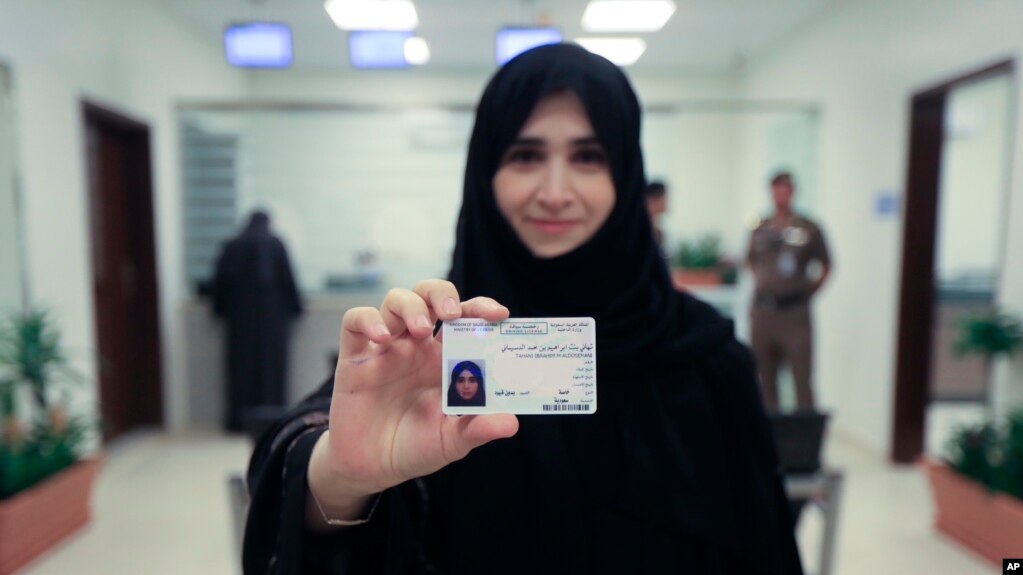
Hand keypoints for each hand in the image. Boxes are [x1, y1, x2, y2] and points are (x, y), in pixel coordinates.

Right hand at [307, 280, 517, 521]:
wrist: (371, 469)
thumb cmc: (414, 448)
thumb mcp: (451, 442)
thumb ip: (477, 429)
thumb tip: (511, 423)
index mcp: (446, 358)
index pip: (466, 317)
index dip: (481, 308)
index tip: (500, 315)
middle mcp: (418, 346)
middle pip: (430, 296)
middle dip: (443, 294)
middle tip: (452, 313)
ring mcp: (386, 348)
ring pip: (396, 300)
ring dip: (411, 305)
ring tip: (422, 329)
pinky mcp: (355, 357)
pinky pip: (355, 322)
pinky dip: (368, 320)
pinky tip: (382, 338)